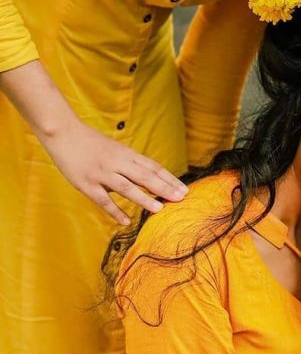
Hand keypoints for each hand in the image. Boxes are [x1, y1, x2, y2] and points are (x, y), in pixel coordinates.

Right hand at [46, 120, 186, 224]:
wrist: (64, 133)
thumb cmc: (91, 143)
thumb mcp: (115, 149)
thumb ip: (128, 164)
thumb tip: (145, 180)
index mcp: (126, 154)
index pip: (153, 167)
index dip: (169, 178)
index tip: (184, 189)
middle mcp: (117, 162)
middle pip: (145, 176)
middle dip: (164, 188)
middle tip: (181, 198)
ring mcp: (101, 173)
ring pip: (127, 187)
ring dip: (144, 199)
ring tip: (160, 209)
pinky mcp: (86, 183)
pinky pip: (103, 200)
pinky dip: (115, 211)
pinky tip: (126, 221)